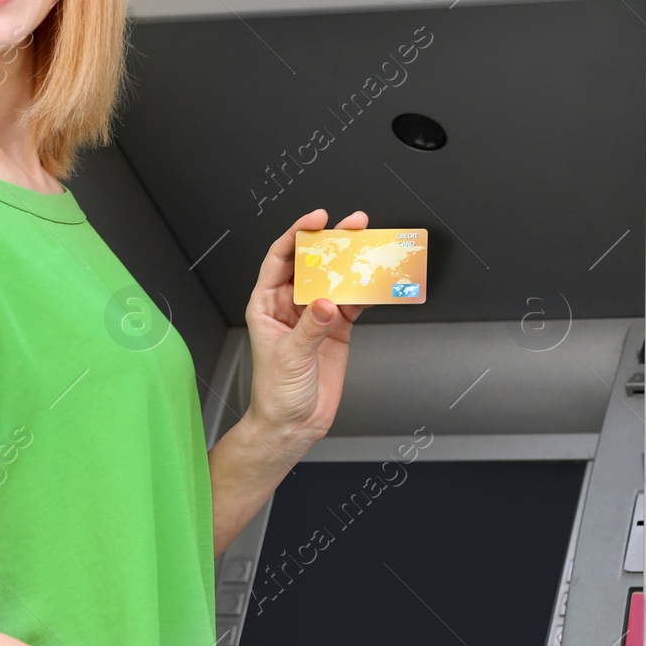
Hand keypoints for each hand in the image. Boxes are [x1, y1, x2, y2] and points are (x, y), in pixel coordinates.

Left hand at [242, 208, 373, 443]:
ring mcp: (316, 315)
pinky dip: (367, 291)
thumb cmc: (276, 393)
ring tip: (372, 245)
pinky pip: (353, 302)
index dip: (297, 235)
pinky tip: (379, 280)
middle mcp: (290, 305)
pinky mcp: (337, 329)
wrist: (293, 425)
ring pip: (336, 279)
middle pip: (312, 263)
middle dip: (333, 242)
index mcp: (266, 304)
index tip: (317, 221)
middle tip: (354, 225)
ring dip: (354, 262)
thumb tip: (327, 303)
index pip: (280, 259)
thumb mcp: (290, 358)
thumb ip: (310, 328)